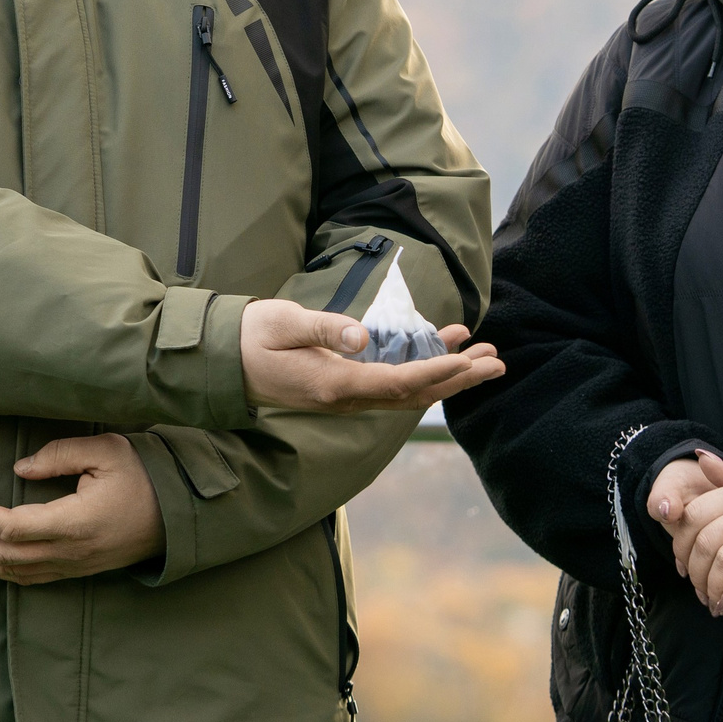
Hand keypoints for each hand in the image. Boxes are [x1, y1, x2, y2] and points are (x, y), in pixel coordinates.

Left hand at [0, 435, 164, 583]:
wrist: (180, 516)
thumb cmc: (145, 476)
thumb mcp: (106, 451)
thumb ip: (59, 456)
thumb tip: (19, 468)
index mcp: (73, 523)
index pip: (8, 526)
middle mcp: (68, 553)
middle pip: (0, 556)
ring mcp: (71, 567)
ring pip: (10, 571)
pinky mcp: (75, 571)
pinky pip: (27, 577)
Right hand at [239, 298, 502, 411]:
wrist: (224, 363)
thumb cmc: (253, 337)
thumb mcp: (283, 324)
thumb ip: (323, 328)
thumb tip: (362, 336)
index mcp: (334, 384)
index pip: (398, 383)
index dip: (437, 373)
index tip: (470, 361)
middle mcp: (347, 397)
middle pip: (415, 394)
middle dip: (459, 380)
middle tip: (498, 362)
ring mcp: (347, 396)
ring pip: (409, 391)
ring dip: (449, 375)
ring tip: (484, 354)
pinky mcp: (346, 386)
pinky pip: (394, 382)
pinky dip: (425, 367)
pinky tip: (444, 345)